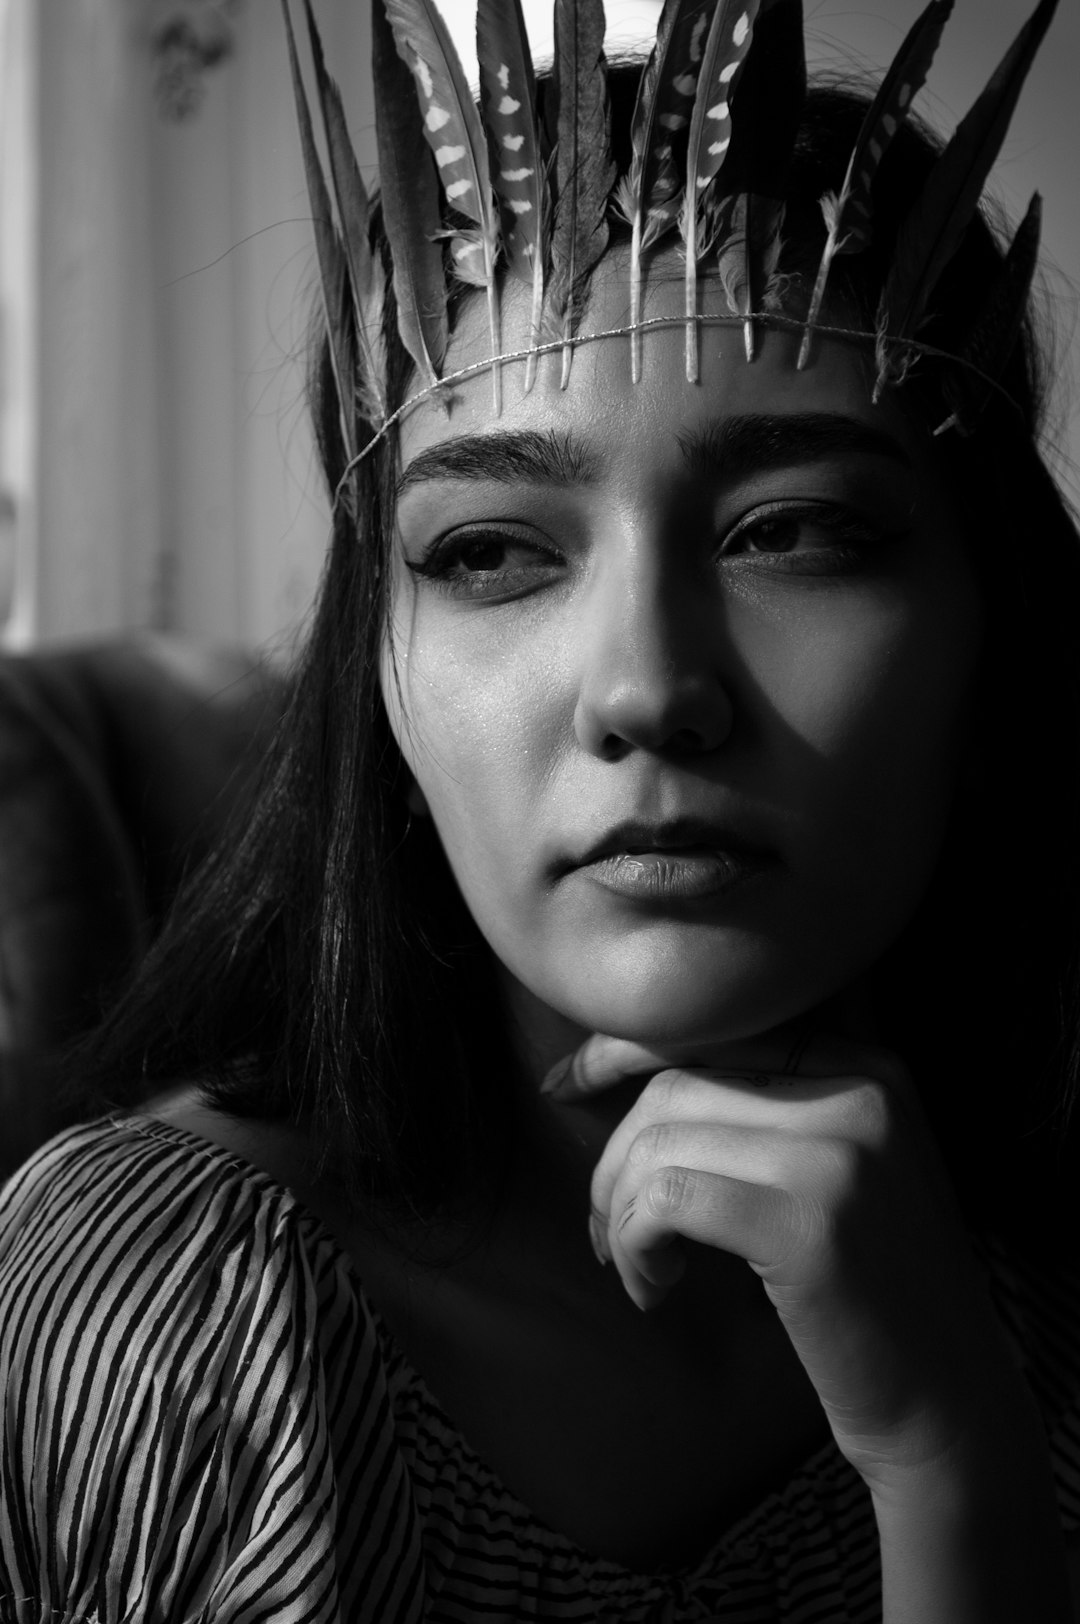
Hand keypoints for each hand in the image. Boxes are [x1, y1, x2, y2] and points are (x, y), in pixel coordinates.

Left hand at [546, 1031, 1033, 1490]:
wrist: (945, 1400)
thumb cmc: (864, 1286)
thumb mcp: (839, 1165)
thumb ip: (762, 1102)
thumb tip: (614, 1059)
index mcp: (870, 1064)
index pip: (715, 1025)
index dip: (622, 1050)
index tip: (564, 1086)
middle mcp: (864, 1089)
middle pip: (677, 1084)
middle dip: (614, 1156)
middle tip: (604, 1226)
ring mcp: (842, 1153)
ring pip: (661, 1143)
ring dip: (620, 1212)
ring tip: (635, 1265)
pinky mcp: (810, 1224)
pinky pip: (667, 1199)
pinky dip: (635, 1244)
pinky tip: (652, 1288)